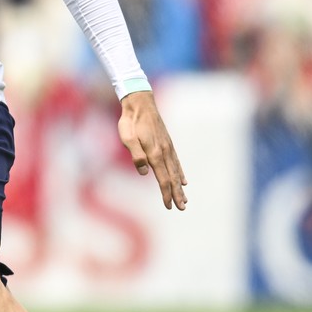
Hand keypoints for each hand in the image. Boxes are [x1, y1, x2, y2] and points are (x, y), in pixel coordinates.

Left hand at [118, 90, 187, 210]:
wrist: (140, 103)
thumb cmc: (130, 121)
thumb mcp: (127, 138)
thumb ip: (136, 155)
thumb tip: (144, 172)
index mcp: (154, 153)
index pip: (163, 178)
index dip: (166, 194)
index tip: (169, 206)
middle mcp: (164, 152)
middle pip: (172, 178)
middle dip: (177, 194)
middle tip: (182, 208)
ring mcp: (168, 147)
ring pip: (176, 171)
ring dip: (180, 186)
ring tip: (185, 199)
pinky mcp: (167, 143)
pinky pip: (176, 161)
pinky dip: (180, 172)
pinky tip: (183, 180)